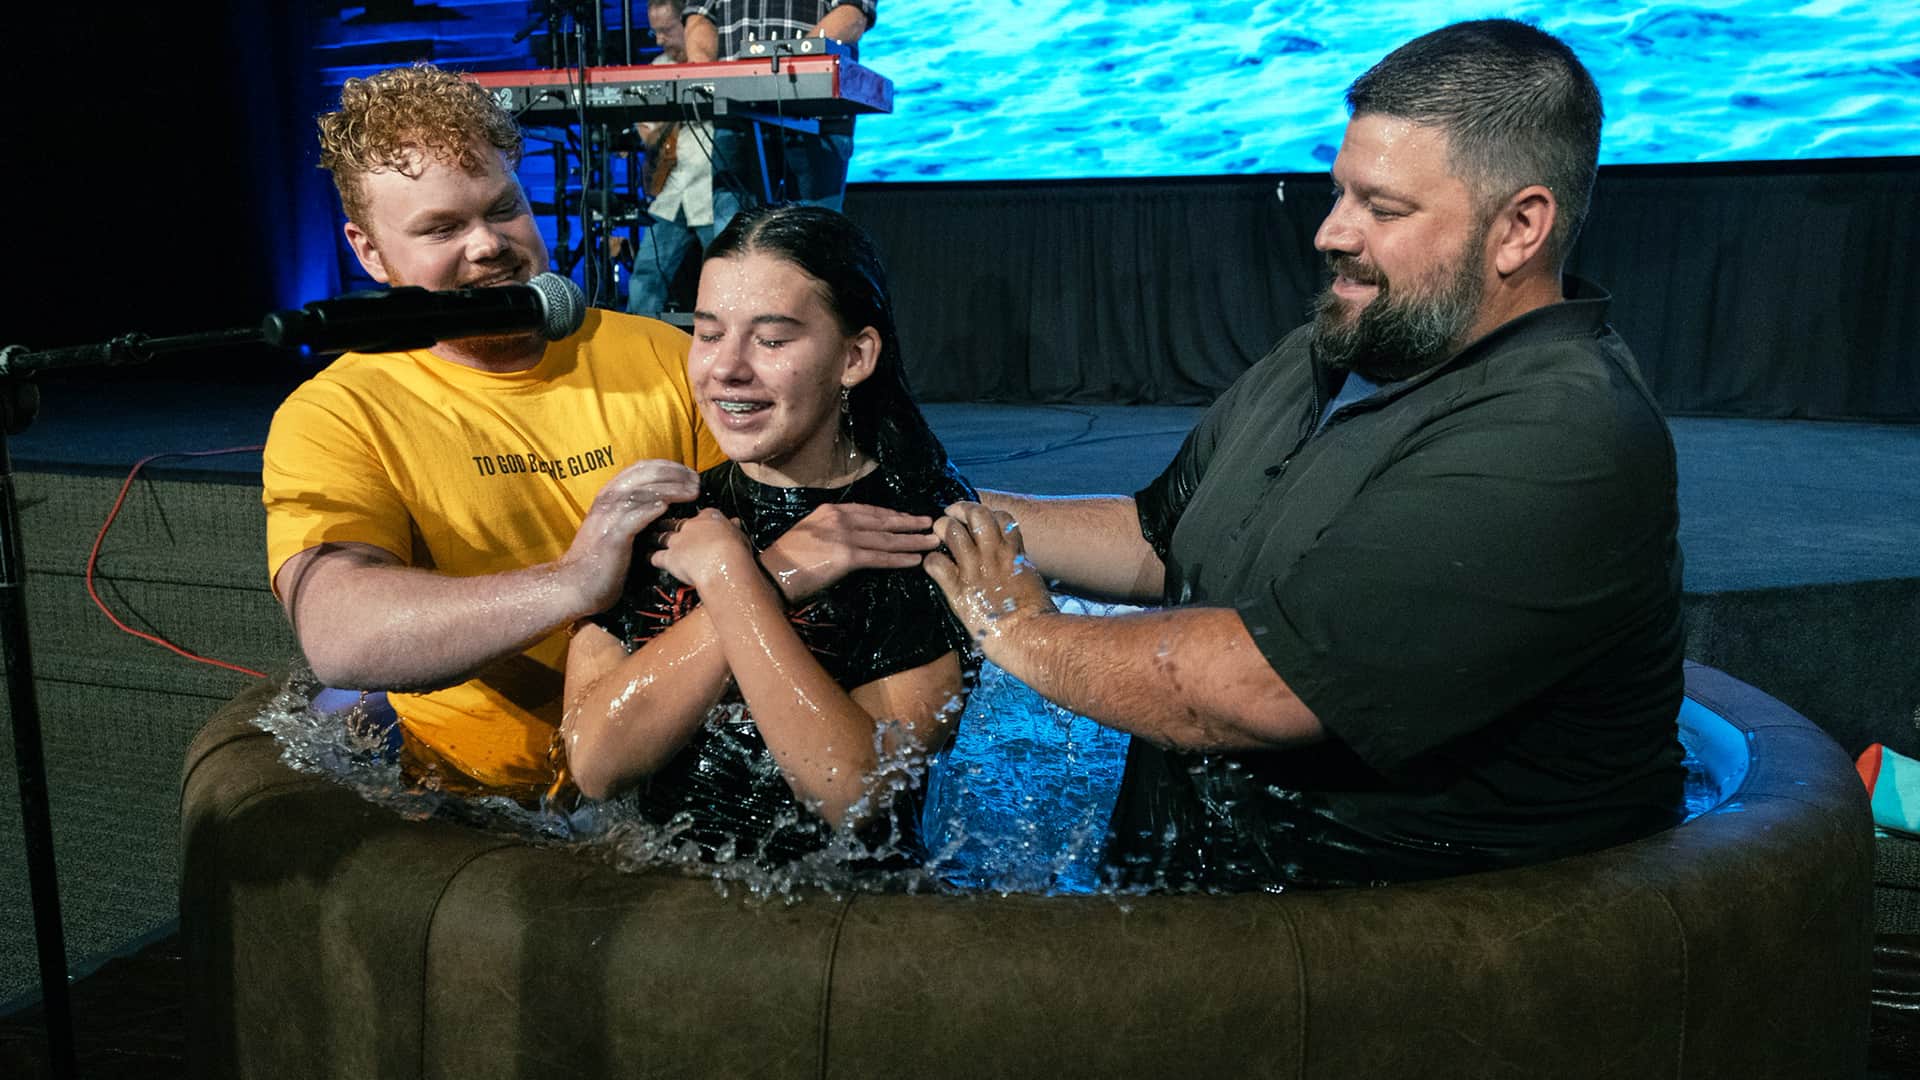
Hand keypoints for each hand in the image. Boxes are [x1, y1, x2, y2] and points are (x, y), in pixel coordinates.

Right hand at [556, 459, 699, 613]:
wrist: (576, 584)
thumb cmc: (601, 558)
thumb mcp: (616, 525)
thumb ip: (633, 511)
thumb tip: (662, 502)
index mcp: (610, 494)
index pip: (641, 468)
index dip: (668, 467)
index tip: (689, 473)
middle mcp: (608, 499)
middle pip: (646, 474)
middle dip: (675, 474)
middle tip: (696, 481)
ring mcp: (609, 516)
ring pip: (643, 492)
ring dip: (671, 489)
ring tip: (693, 492)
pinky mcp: (612, 536)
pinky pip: (633, 517)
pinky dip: (650, 509)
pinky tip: (666, 507)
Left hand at [651, 507, 755, 589]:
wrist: (724, 562)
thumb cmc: (736, 550)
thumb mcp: (740, 536)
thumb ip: (734, 529)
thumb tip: (735, 523)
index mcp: (710, 517)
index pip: (701, 514)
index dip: (697, 519)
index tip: (696, 522)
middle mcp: (691, 526)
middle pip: (676, 522)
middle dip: (669, 523)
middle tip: (663, 523)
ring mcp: (678, 541)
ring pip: (662, 536)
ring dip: (656, 536)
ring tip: (650, 536)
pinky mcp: (670, 557)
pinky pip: (656, 557)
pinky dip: (650, 557)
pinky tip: (647, 557)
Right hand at [758, 502, 940, 601]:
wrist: (770, 575)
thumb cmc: (785, 561)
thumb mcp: (810, 535)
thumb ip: (832, 533)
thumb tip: (854, 541)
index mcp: (829, 511)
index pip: (869, 510)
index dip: (892, 514)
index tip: (908, 517)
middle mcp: (839, 518)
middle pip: (883, 520)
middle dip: (909, 523)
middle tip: (930, 524)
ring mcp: (843, 536)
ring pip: (886, 538)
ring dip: (912, 541)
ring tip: (931, 541)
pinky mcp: (846, 556)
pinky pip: (880, 557)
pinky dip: (900, 559)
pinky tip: (915, 560)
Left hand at [923, 502, 1056, 648]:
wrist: (1030, 636)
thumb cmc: (1037, 617)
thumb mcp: (1032, 581)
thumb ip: (1018, 568)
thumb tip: (1015, 569)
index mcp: (1014, 553)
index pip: (1001, 517)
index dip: (987, 514)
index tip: (977, 521)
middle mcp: (994, 555)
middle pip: (976, 513)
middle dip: (960, 510)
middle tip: (951, 516)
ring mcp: (975, 570)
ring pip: (952, 531)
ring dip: (942, 530)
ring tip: (938, 536)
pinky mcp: (958, 590)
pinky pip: (936, 563)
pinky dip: (931, 562)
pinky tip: (933, 566)